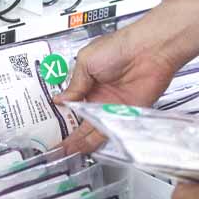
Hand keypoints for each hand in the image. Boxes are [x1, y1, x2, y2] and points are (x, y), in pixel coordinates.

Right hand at [54, 27, 178, 153]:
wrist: (149, 50)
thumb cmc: (120, 47)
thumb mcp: (86, 62)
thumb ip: (74, 85)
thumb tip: (59, 100)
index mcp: (88, 81)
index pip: (71, 103)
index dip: (60, 114)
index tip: (49, 125)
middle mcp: (99, 96)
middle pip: (81, 119)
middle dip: (68, 133)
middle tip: (55, 144)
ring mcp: (112, 106)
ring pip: (93, 129)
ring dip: (80, 141)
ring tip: (66, 151)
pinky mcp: (126, 114)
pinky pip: (110, 130)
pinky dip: (98, 141)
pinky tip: (86, 147)